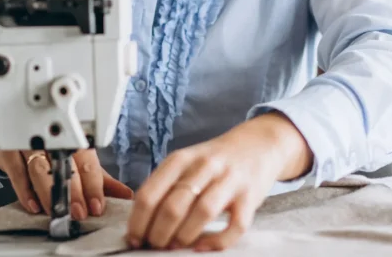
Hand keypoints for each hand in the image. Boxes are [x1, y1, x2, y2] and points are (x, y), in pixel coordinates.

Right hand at [0, 148, 133, 219]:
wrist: (20, 130)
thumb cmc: (55, 149)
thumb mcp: (80, 161)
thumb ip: (100, 178)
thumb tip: (125, 194)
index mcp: (74, 140)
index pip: (87, 161)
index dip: (92, 184)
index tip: (96, 205)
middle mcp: (53, 139)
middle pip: (64, 164)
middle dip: (72, 190)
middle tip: (78, 211)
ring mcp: (29, 143)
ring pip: (39, 167)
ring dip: (49, 191)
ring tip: (56, 211)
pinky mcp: (8, 150)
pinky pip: (16, 171)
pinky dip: (24, 190)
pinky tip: (33, 205)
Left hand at [126, 113, 312, 251]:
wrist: (257, 144)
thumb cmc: (213, 160)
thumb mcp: (186, 162)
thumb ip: (166, 185)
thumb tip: (141, 222)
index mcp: (181, 159)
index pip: (150, 193)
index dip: (138, 222)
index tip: (134, 239)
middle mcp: (204, 166)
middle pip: (173, 206)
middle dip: (158, 234)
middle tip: (155, 246)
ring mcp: (229, 180)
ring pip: (202, 213)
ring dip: (184, 237)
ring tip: (175, 248)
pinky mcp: (250, 196)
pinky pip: (235, 225)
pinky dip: (217, 241)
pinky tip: (204, 247)